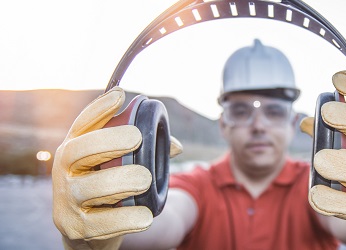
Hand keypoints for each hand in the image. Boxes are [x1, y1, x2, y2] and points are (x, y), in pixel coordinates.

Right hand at [52, 87, 181, 248]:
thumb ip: (146, 153)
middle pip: (78, 151)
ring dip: (120, 181)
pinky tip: (145, 216)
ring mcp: (67, 202)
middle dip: (108, 141)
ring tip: (145, 180)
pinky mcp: (77, 228)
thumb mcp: (119, 168)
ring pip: (89, 187)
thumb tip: (175, 146)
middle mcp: (63, 173)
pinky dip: (126, 219)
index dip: (99, 109)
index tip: (121, 94)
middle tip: (137, 138)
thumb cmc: (109, 191)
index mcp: (74, 151)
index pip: (82, 126)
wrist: (88, 235)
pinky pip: (102, 223)